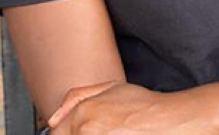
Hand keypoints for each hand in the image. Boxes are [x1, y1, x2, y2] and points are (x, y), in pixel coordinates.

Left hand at [48, 82, 209, 133]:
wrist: (167, 122)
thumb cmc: (143, 107)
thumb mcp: (110, 87)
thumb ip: (75, 98)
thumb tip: (51, 119)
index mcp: (82, 114)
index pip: (56, 133)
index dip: (66, 133)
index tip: (77, 132)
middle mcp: (85, 131)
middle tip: (102, 131)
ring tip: (112, 132)